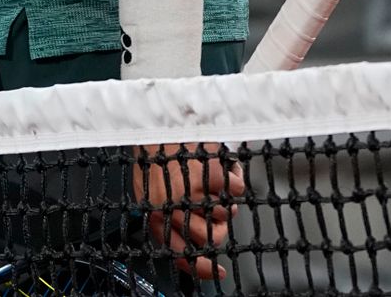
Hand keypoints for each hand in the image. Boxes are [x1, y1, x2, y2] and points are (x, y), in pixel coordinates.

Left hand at [132, 143, 244, 279]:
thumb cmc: (158, 150)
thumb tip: (195, 242)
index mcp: (154, 210)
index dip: (200, 267)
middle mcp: (172, 205)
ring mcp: (193, 193)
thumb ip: (170, 214)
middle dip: (219, 227)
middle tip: (217, 210)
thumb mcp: (153, 187)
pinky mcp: (211, 178)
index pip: (179, 251)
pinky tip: (221, 168)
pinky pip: (237, 191)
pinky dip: (235, 178)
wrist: (163, 118)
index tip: (216, 271)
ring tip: (212, 180)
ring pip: (227, 215)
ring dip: (226, 200)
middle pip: (210, 238)